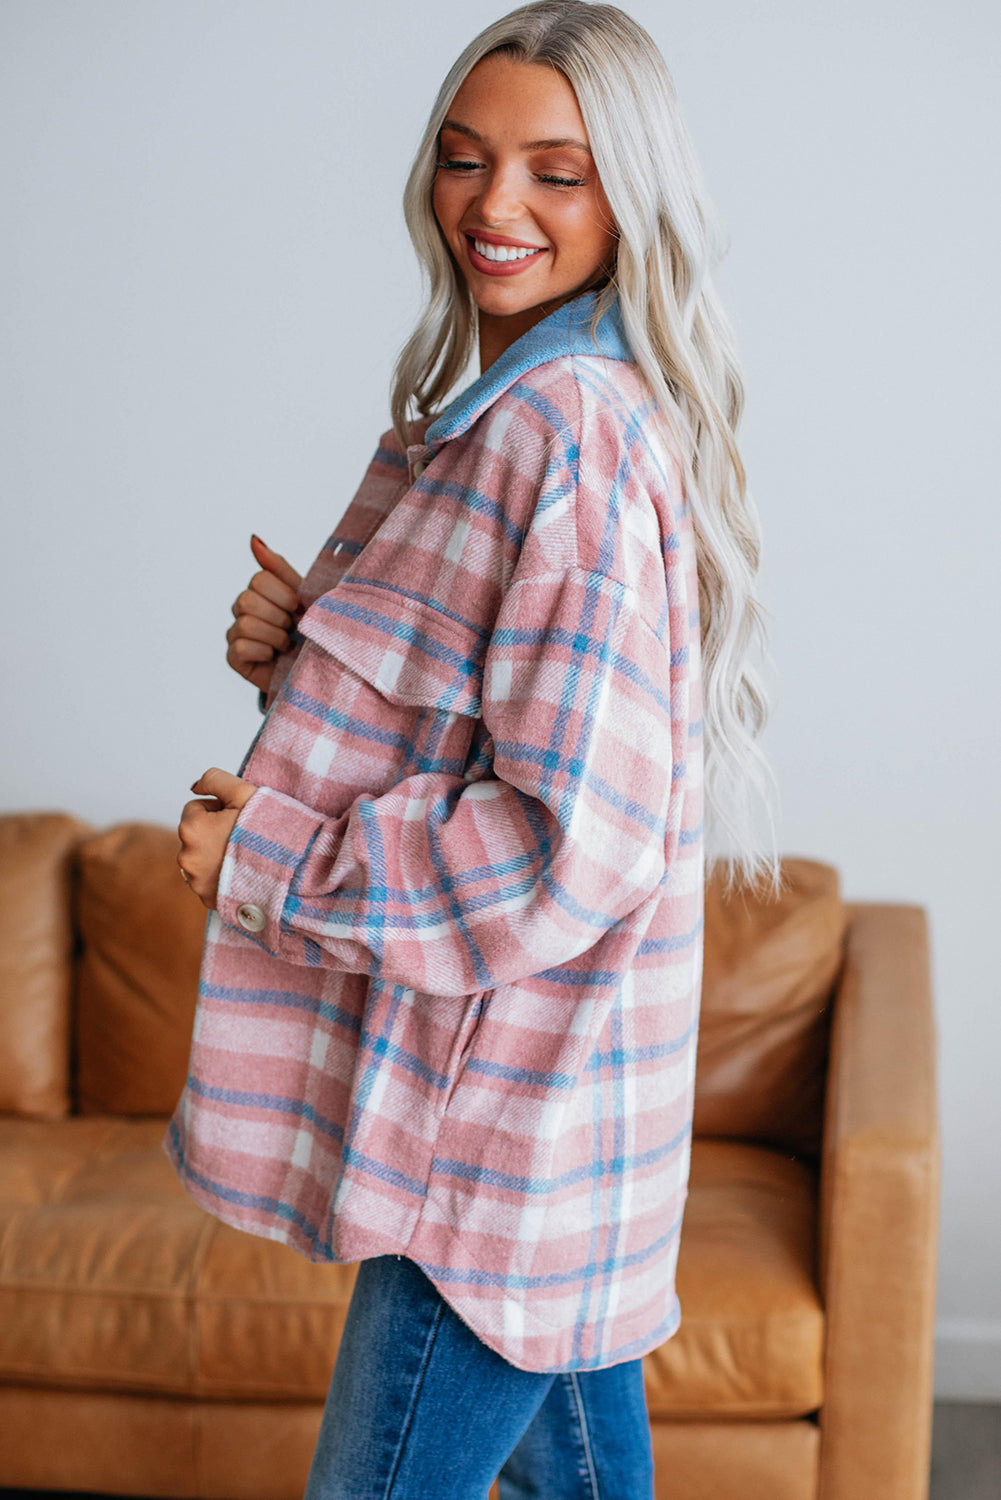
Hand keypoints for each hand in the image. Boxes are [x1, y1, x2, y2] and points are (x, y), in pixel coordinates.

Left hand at [177, 767, 258, 909]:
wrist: (289, 870)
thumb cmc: (267, 829)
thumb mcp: (244, 792)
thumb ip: (214, 779)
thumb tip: (195, 786)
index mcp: (191, 828)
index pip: (196, 808)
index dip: (219, 809)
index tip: (238, 818)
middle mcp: (186, 857)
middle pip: (197, 835)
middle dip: (214, 833)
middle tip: (242, 837)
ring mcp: (195, 881)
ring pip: (201, 858)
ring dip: (215, 854)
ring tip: (244, 855)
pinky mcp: (206, 899)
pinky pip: (209, 881)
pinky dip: (221, 876)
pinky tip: (241, 872)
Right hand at [226, 534, 302, 693]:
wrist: (319, 666)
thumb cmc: (311, 629)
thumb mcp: (302, 594)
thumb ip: (278, 567)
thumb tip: (253, 538)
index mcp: (259, 590)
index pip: (259, 579)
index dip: (284, 595)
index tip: (299, 608)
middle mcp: (242, 609)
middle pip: (248, 599)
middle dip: (279, 616)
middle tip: (292, 628)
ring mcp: (235, 632)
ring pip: (244, 623)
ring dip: (275, 636)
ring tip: (287, 644)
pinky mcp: (233, 657)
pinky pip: (240, 646)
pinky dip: (264, 652)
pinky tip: (274, 657)